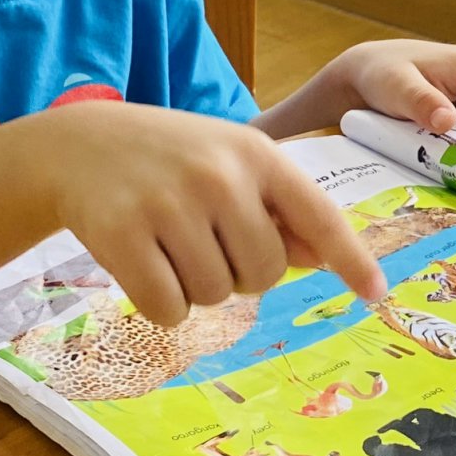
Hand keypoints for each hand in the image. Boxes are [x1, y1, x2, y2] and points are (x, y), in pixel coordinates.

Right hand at [23, 102, 385, 324]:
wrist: (78, 145)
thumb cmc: (171, 159)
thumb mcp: (230, 163)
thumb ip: (277, 208)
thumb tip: (324, 257)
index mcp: (257, 154)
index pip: (319, 215)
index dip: (352, 259)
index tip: (377, 293)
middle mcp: (219, 175)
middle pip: (264, 273)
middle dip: (241, 274)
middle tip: (206, 241)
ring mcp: (169, 203)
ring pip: (217, 295)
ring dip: (197, 287)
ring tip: (171, 243)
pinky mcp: (122, 234)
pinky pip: (169, 309)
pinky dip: (161, 304)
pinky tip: (144, 265)